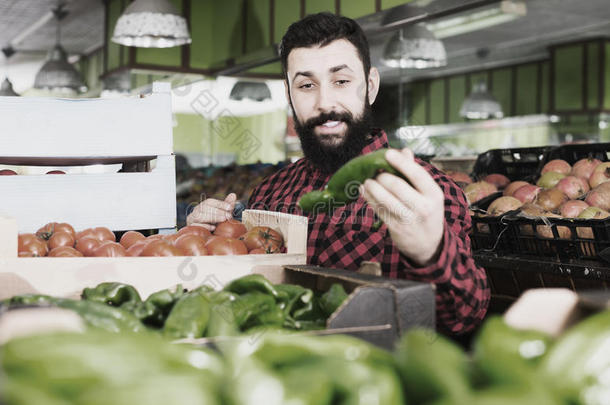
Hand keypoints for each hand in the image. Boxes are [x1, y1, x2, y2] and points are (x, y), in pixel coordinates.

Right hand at [186, 193, 236, 230]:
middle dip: (218, 211)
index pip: (210, 202)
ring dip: (212, 218)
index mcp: (203, 206)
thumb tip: (233, 194)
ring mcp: (192, 219)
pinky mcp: (190, 227)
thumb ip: (227, 205)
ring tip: (223, 220)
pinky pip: (195, 226)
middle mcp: (196, 210)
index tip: (230, 207)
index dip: (220, 204)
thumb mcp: (222, 214)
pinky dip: (205, 226)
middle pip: (205, 208)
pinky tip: (213, 228)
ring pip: (200, 216)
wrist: (204, 235)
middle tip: (228, 216)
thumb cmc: (214, 222)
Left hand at [360, 148, 444, 265]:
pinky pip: (379, 209)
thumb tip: (405, 151)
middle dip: (382, 176)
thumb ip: (415, 173)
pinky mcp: (396, 228)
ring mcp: (409, 219)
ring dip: (372, 187)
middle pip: (397, 186)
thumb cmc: (426, 211)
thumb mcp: (428, 193)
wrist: (429, 244)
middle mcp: (423, 207)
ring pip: (385, 199)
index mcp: (434, 194)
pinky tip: (364, 191)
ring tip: (367, 181)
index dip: (401, 163)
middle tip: (375, 171)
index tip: (388, 153)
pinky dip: (369, 198)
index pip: (417, 174)